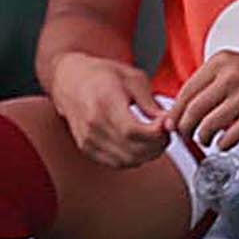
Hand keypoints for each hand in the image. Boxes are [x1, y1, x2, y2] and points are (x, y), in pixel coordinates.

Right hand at [45, 53, 170, 167]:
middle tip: (165, 133)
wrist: (70, 80)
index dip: (156, 134)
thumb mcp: (132, 79)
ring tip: (154, 139)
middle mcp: (93, 124)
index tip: (167, 125)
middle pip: (132, 150)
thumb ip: (151, 103)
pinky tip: (139, 145)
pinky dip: (133, 158)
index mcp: (105, 102)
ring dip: (147, 154)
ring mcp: (88, 139)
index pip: (133, 131)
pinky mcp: (87, 148)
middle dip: (157, 145)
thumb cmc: (102, 75)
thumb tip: (169, 124)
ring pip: (127, 161)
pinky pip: (117, 163)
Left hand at [167, 44, 238, 151]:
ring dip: (201, 137)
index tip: (172, 121)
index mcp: (221, 62)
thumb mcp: (233, 65)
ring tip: (203, 139)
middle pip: (193, 110)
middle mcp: (231, 77)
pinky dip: (222, 144)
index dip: (175, 111)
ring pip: (207, 125)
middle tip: (185, 134)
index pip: (186, 91)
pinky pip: (229, 137)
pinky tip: (223, 142)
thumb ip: (208, 82)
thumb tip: (180, 108)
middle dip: (184, 128)